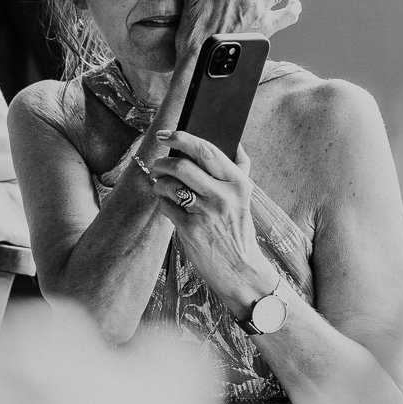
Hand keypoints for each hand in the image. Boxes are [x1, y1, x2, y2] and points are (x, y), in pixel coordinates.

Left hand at [147, 130, 276, 311]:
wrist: (241, 269)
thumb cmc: (238, 229)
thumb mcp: (245, 197)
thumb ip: (239, 169)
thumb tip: (235, 142)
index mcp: (237, 183)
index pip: (206, 150)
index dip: (182, 138)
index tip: (167, 134)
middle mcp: (222, 196)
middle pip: (181, 165)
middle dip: (162, 162)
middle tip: (157, 164)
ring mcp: (205, 213)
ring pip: (169, 185)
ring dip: (159, 183)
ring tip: (161, 186)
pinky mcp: (190, 230)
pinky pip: (166, 206)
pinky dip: (162, 203)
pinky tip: (169, 206)